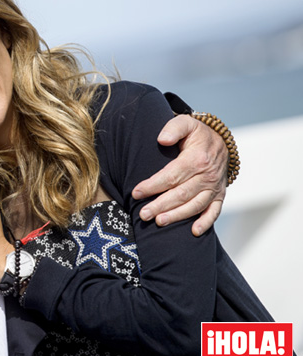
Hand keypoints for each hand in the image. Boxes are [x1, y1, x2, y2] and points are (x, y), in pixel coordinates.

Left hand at [132, 114, 227, 236]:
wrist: (219, 141)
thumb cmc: (196, 133)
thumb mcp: (185, 123)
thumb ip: (173, 128)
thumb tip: (162, 139)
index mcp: (197, 159)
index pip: (171, 176)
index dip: (153, 185)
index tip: (136, 193)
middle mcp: (208, 176)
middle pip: (181, 194)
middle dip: (160, 205)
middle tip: (143, 214)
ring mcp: (214, 187)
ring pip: (195, 205)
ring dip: (177, 216)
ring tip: (159, 222)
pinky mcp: (219, 195)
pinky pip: (214, 211)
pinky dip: (205, 223)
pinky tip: (193, 232)